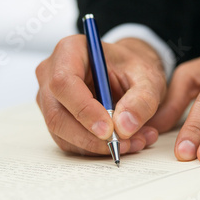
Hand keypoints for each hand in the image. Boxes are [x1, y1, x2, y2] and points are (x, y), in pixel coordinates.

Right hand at [36, 35, 166, 154]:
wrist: (130, 75)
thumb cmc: (133, 69)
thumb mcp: (148, 78)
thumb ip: (142, 100)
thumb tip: (125, 127)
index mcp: (70, 50)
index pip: (64, 83)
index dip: (84, 110)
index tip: (109, 130)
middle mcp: (51, 74)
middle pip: (57, 114)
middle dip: (92, 137)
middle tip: (125, 144)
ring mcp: (50, 99)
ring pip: (62, 134)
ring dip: (98, 146)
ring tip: (135, 141)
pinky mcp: (57, 119)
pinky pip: (69, 143)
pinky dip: (97, 149)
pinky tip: (124, 142)